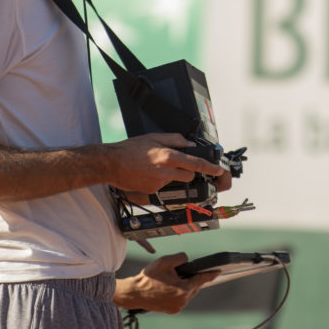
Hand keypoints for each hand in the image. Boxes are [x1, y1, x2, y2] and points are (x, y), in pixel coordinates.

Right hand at [106, 133, 226, 193]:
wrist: (111, 164)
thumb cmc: (130, 149)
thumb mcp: (154, 137)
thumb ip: (176, 140)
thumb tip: (190, 144)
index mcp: (168, 157)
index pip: (196, 164)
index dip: (210, 168)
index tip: (218, 170)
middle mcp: (166, 172)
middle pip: (189, 176)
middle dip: (188, 171)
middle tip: (177, 163)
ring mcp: (159, 184)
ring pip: (176, 181)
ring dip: (173, 175)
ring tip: (157, 167)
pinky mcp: (152, 191)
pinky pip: (163, 187)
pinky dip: (160, 180)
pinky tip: (149, 173)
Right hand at [113, 253, 218, 313]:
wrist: (134, 293)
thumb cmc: (148, 278)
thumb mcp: (165, 261)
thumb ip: (181, 258)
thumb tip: (188, 260)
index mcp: (183, 290)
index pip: (200, 280)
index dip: (210, 275)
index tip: (218, 272)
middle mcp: (182, 301)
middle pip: (194, 287)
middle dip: (191, 279)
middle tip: (181, 273)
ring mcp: (177, 307)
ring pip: (188, 294)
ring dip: (185, 286)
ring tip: (173, 280)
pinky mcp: (172, 310)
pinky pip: (181, 299)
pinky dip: (179, 293)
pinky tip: (171, 287)